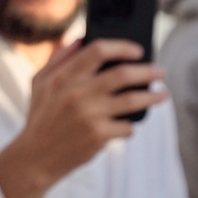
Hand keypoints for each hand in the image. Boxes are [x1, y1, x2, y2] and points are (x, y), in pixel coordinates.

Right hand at [0, 39, 165, 197]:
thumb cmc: (41, 117)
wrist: (35, 157)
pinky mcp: (98, 136)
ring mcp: (89, 116)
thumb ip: (59, 59)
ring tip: (162, 95)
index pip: (98, 50)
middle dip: (148, 71)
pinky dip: (131, 126)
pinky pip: (127, 126)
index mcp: (63, 77)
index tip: (137, 50)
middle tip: (161, 72)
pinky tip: (128, 125)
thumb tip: (83, 39)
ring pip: (133, 100)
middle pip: (123, 74)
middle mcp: (76, 94)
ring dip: (152, 96)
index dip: (122, 47)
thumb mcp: (39, 83)